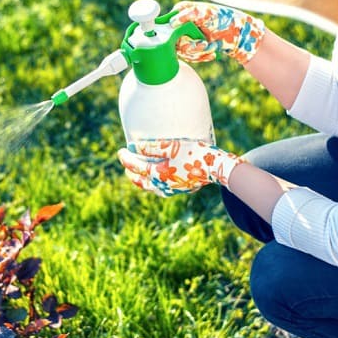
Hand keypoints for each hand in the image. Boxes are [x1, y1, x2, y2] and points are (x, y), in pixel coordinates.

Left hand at [117, 139, 245, 196]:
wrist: (217, 167)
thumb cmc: (194, 153)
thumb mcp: (171, 146)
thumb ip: (151, 147)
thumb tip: (134, 147)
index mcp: (158, 175)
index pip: (136, 167)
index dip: (126, 158)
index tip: (120, 150)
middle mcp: (162, 186)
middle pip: (140, 181)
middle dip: (130, 171)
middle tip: (126, 162)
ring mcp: (171, 190)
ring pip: (149, 187)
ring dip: (140, 179)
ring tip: (136, 171)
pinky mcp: (180, 190)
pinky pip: (159, 188)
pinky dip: (152, 182)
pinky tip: (155, 177)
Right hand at [170, 1, 265, 64]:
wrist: (238, 34)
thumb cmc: (224, 18)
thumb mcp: (206, 13)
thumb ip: (188, 14)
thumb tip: (172, 22)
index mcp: (182, 11)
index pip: (167, 24)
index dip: (173, 34)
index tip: (185, 38)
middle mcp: (182, 24)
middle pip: (173, 41)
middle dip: (190, 46)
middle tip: (203, 44)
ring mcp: (187, 36)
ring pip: (182, 51)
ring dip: (197, 52)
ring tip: (211, 47)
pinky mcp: (193, 47)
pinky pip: (190, 57)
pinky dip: (201, 57)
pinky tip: (212, 53)